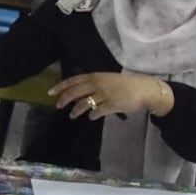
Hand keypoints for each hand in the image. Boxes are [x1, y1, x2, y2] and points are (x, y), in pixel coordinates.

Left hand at [50, 72, 168, 119]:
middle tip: (58, 106)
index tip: (50, 92)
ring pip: (85, 103)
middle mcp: (98, 84)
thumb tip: (79, 94)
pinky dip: (93, 115)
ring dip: (76, 110)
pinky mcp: (113, 104)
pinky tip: (92, 117)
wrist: (145, 89)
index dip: (61, 86)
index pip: (74, 80)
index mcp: (96, 76)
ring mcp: (105, 94)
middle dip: (64, 99)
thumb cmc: (125, 84)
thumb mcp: (107, 80)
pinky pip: (98, 111)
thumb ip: (93, 85)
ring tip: (72, 115)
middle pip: (75, 92)